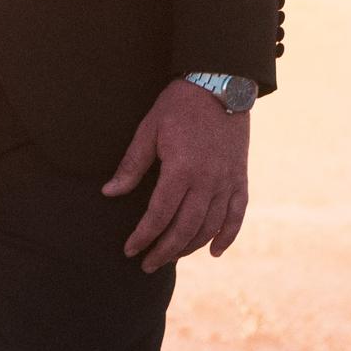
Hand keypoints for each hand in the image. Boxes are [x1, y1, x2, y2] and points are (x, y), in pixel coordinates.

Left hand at [106, 81, 250, 266]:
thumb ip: (131, 165)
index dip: (143, 236)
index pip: (159, 215)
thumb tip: (109, 193)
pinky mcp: (240, 179)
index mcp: (181, 169)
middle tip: (147, 265)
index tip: (130, 250)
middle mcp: (208, 181)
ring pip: (210, 227)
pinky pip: (237, 215)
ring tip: (170, 256)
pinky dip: (228, 236)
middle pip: (185, 228)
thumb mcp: (149, 130)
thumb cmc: (178, 106)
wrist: (220, 85)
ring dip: (190, 247)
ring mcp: (227, 181)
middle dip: (164, 251)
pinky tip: (214, 252)